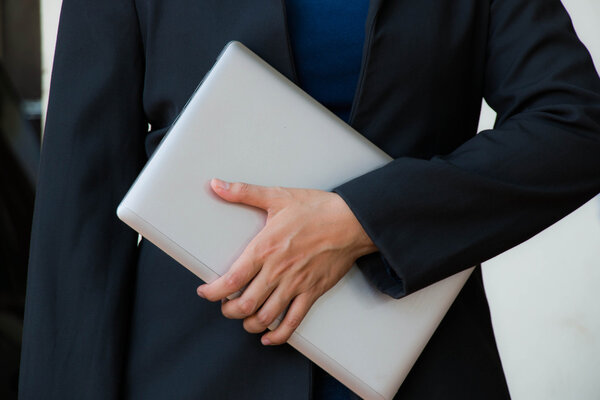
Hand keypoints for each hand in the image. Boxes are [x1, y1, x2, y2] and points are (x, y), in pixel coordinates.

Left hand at [196, 178, 376, 344]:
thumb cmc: (317, 209)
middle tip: (225, 306)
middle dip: (228, 310)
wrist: (352, 221)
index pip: (231, 280)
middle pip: (244, 305)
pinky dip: (278, 335)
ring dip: (250, 324)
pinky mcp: (312, 292)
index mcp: (265, 248)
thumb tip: (217, 185)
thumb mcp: (277, 196)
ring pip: (265, 317)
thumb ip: (244, 193)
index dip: (212, 292)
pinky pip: (293, 322)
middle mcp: (277, 271)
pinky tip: (269, 336)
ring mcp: (295, 285)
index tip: (205, 293)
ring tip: (245, 318)